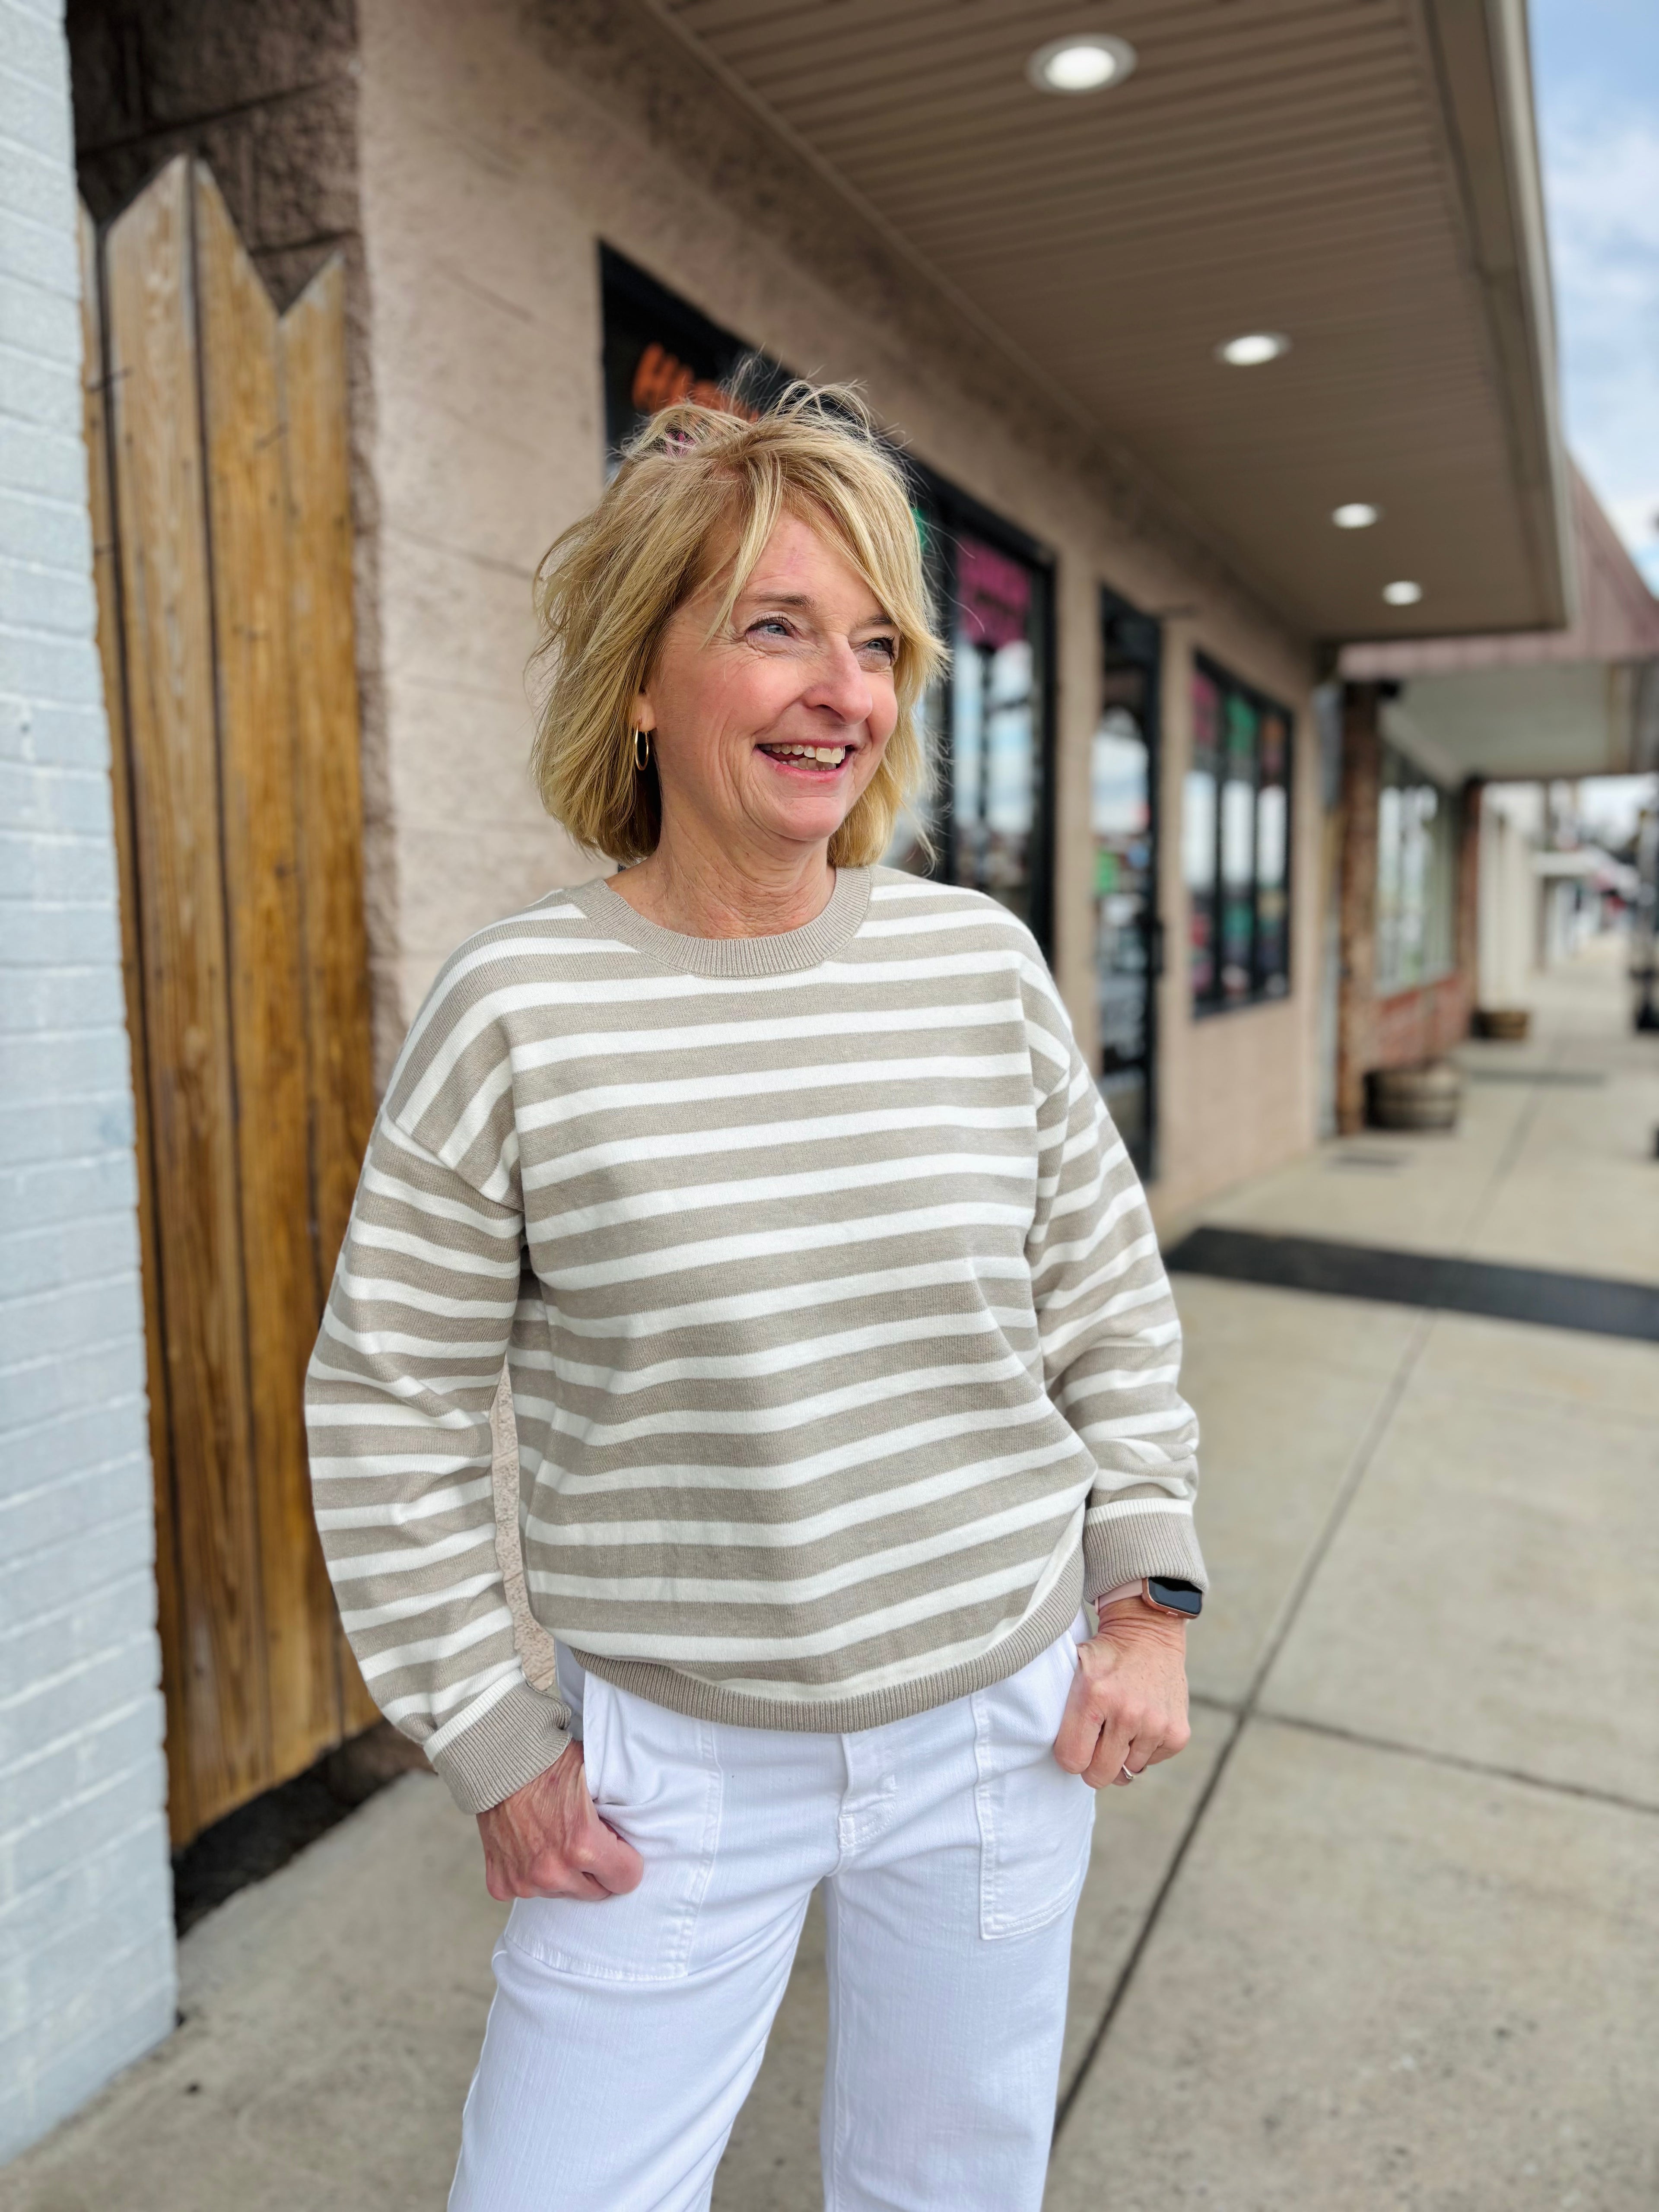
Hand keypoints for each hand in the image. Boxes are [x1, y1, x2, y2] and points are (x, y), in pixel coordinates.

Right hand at [476, 1741, 645, 1901]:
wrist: (500, 1760)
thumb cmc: (550, 1762)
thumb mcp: (596, 1778)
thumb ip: (617, 1812)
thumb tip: (636, 1831)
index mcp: (583, 1846)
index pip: (626, 1879)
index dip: (625, 1859)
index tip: (618, 1846)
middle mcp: (554, 1871)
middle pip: (595, 1891)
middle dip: (595, 1869)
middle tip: (583, 1837)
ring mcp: (525, 1881)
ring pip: (561, 1892)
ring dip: (562, 1873)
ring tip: (552, 1836)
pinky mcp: (502, 1884)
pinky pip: (528, 1891)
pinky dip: (530, 1874)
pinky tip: (529, 1845)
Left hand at [1053, 1602, 1191, 1788]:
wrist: (1148, 1633)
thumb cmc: (1105, 1656)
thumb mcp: (1075, 1670)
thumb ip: (1065, 1711)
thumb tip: (1068, 1760)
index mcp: (1095, 1696)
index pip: (1072, 1760)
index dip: (1071, 1757)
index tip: (1076, 1744)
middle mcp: (1128, 1713)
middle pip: (1100, 1774)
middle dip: (1095, 1765)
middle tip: (1097, 1744)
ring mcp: (1156, 1724)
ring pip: (1128, 1769)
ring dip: (1123, 1753)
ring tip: (1123, 1721)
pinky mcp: (1177, 1733)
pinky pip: (1152, 1761)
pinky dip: (1146, 1748)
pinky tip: (1143, 1720)